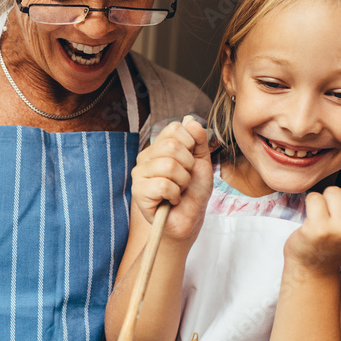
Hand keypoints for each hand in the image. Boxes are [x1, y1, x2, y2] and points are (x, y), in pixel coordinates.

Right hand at [130, 116, 212, 240]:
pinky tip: (171, 200)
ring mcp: (140, 175)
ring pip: (169, 166)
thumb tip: (191, 121)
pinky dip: (175, 194)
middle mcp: (146, 158)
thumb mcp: (202, 162)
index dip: (191, 145)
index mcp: (159, 147)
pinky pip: (163, 185)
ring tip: (179, 190)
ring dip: (183, 182)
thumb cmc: (193, 192)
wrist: (188, 219)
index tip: (190, 162)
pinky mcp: (139, 192)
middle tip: (185, 179)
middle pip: (172, 146)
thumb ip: (199, 140)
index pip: (175, 129)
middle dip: (188, 166)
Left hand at [284, 161, 340, 271]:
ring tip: (324, 219)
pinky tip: (312, 221)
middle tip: (335, 214)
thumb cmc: (340, 239)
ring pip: (331, 191)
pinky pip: (314, 198)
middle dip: (339, 194)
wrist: (314, 265)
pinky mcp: (319, 229)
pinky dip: (310, 205)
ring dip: (324, 200)